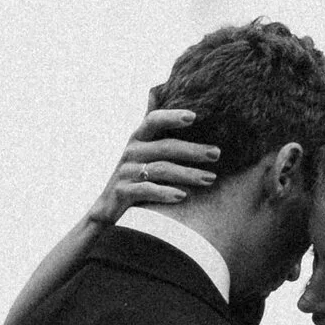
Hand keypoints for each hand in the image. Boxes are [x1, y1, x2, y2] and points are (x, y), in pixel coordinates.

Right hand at [91, 108, 217, 226]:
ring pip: (160, 169)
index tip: (194, 116)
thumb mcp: (146, 155)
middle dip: (193, 150)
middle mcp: (131, 152)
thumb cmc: (136, 178)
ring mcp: (125, 172)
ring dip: (187, 174)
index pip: (153, 120)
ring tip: (210, 178)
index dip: (171, 116)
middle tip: (216, 153)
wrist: (108, 208)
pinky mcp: (122, 192)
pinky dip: (164, 192)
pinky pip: (146, 190)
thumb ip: (161, 137)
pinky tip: (182, 196)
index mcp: (138, 139)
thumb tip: (182, 117)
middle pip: (165, 147)